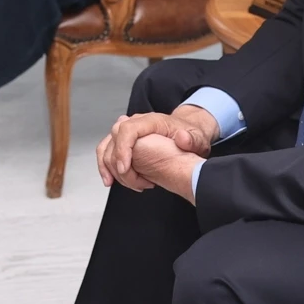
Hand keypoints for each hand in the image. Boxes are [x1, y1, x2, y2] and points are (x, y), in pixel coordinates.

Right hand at [96, 107, 217, 191]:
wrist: (188, 130)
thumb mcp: (197, 137)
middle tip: (127, 180)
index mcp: (151, 121)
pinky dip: (106, 164)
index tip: (125, 168)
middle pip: (114, 137)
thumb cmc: (190, 134)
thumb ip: (191, 138)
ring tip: (112, 182)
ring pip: (107, 144)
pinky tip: (111, 178)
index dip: (123, 149)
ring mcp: (129, 130)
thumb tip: (182, 138)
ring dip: (106, 164)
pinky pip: (108, 150)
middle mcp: (136, 123)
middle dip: (115, 162)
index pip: (128, 129)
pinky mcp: (125, 140)